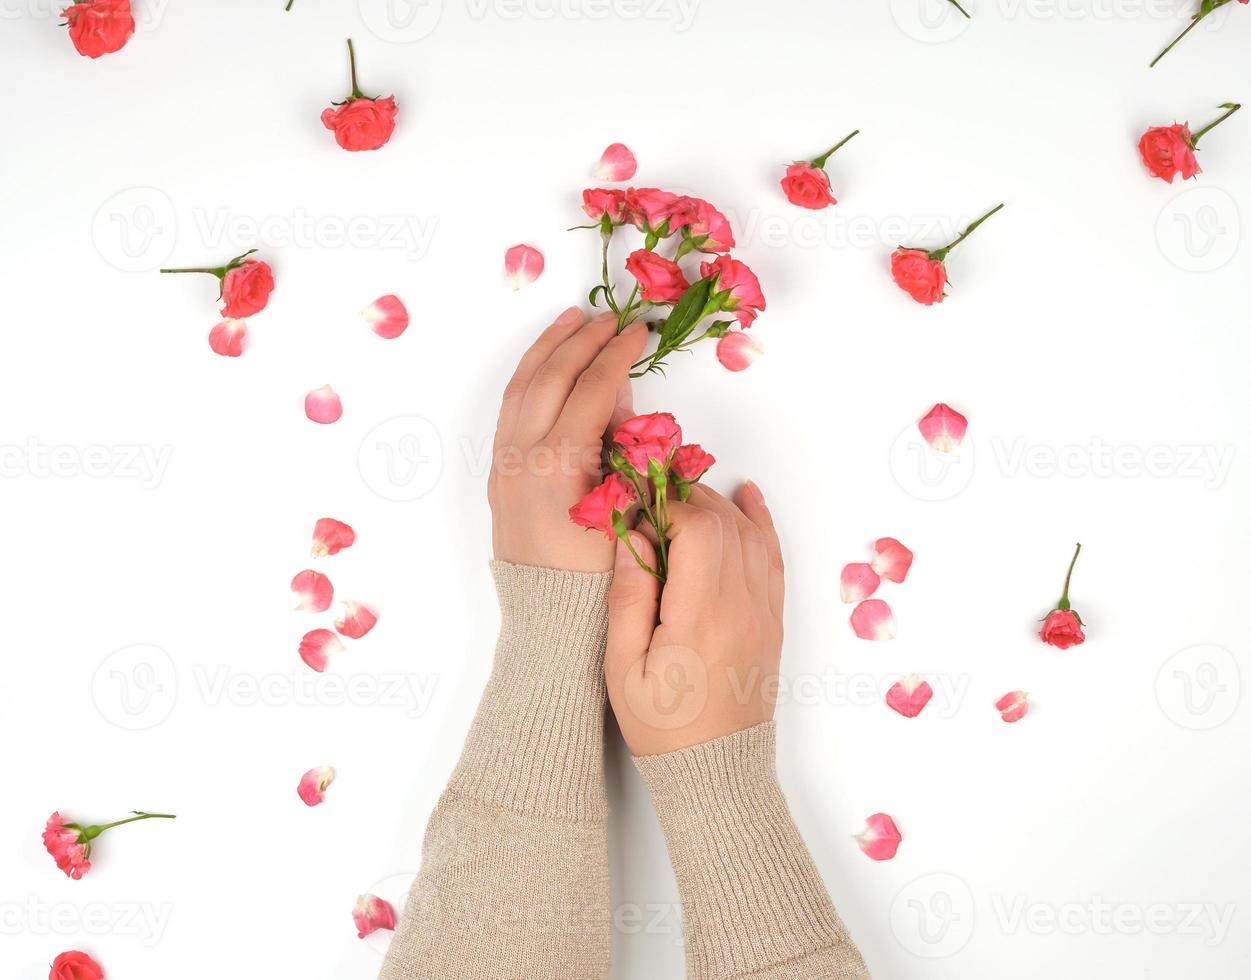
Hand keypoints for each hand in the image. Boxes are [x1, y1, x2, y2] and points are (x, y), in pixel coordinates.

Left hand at [489, 307, 647, 572]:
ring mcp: (504, 463)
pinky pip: (511, 409)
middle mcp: (522, 456)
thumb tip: (618, 398)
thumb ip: (625, 446)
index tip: (640, 333)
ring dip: (549, 349)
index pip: (591, 390)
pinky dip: (530, 378)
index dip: (618, 356)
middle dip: (583, 340)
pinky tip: (547, 365)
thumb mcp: (628, 507)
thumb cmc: (598, 578)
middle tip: (612, 318)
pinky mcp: (499, 473)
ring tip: (573, 320)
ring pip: (522, 387)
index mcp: (556, 465)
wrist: (550, 620)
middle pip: (552, 377)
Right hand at [605, 482, 784, 754]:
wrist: (717, 771)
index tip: (638, 515)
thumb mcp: (622, 668)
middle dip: (688, 499)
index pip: (698, 529)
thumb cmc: (662, 726)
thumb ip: (627, 598)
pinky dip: (760, 523)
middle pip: (725, 522)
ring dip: (720, 506)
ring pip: (751, 533)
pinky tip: (748, 499)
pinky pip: (773, 557)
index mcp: (700, 615)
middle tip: (654, 504)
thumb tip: (630, 538)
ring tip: (686, 497)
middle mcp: (740, 606)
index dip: (666, 508)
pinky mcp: (772, 620)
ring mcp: (762, 612)